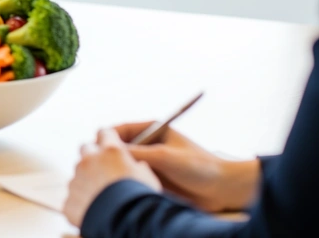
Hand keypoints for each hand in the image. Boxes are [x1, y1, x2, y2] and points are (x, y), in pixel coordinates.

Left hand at [63, 129, 161, 227]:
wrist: (124, 222)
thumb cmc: (139, 199)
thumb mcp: (146, 177)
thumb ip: (136, 167)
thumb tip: (136, 167)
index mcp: (110, 151)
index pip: (105, 132)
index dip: (108, 138)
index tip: (110, 143)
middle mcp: (89, 160)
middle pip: (86, 149)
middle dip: (92, 156)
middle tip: (103, 168)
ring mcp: (76, 180)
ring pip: (78, 174)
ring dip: (86, 180)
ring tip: (101, 196)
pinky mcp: (69, 200)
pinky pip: (73, 198)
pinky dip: (81, 202)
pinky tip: (93, 211)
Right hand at [115, 122, 260, 212]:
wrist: (222, 189)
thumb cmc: (199, 166)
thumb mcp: (164, 156)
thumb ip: (136, 152)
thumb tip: (108, 151)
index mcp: (152, 128)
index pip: (118, 129)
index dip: (105, 138)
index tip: (96, 150)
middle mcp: (148, 144)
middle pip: (117, 148)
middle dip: (108, 157)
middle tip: (103, 169)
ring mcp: (149, 162)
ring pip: (123, 165)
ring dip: (118, 172)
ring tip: (117, 181)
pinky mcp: (152, 179)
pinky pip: (132, 179)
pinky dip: (126, 184)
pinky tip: (128, 190)